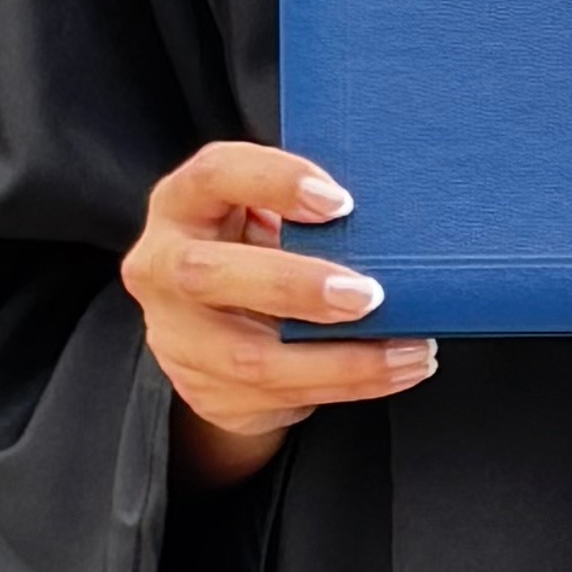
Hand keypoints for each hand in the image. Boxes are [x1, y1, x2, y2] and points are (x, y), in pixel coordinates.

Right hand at [120, 143, 437, 486]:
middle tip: (367, 294)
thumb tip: (392, 220)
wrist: (212, 326)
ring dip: (343, 359)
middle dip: (294, 286)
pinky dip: (350, 384)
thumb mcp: (264, 215)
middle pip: (208, 275)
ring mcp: (177, 337)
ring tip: (408, 350)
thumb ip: (304, 211)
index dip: (275, 182)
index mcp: (181, 204)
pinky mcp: (207, 390)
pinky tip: (395, 369)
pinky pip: (281, 396)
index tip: (340, 202)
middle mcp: (163, 268)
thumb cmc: (254, 249)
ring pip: (250, 358)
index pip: (215, 175)